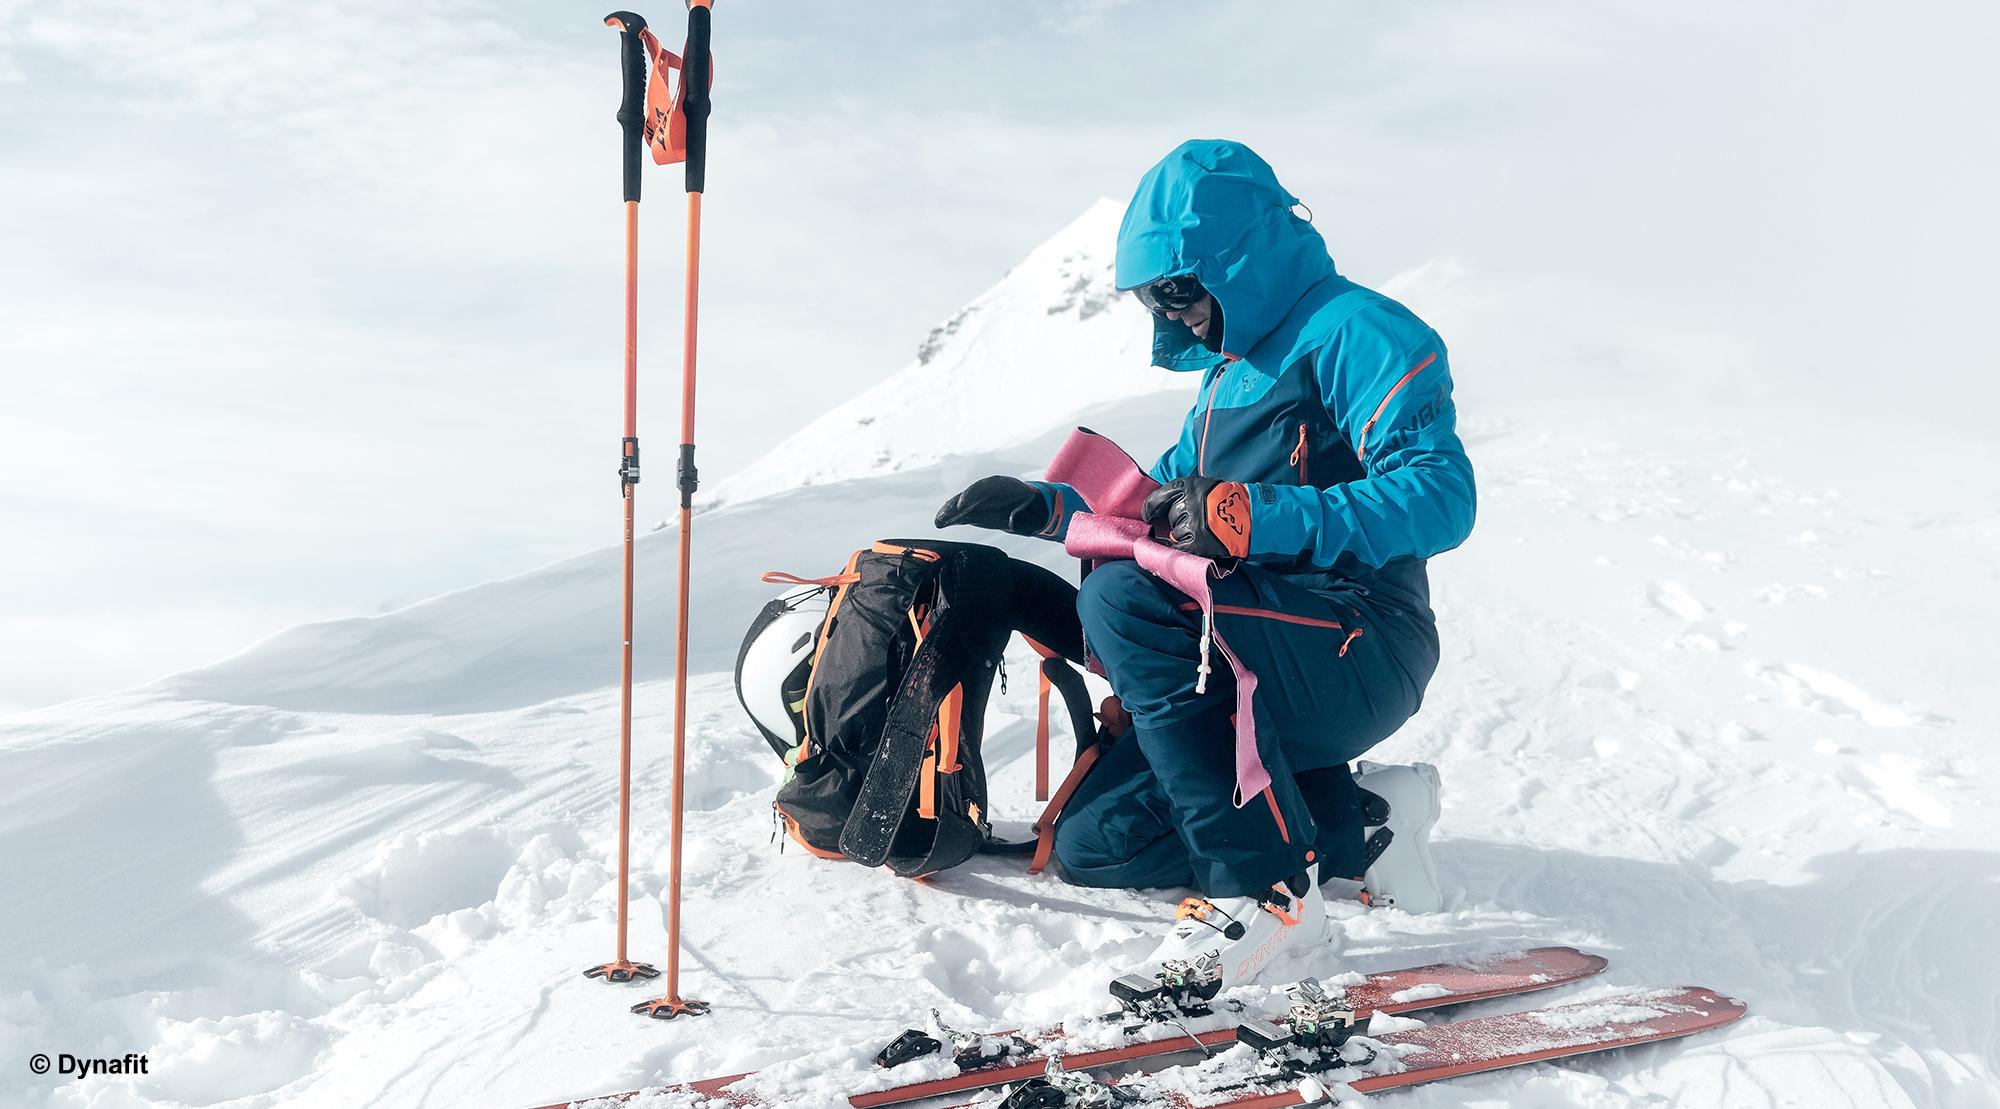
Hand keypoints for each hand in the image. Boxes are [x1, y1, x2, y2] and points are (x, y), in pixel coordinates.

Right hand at [935, 476, 1049, 534]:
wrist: (1025, 506)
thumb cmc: (1028, 507)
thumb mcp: (1029, 509)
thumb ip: (1021, 515)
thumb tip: (1014, 522)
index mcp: (1001, 486)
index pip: (983, 488)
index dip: (972, 495)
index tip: (963, 503)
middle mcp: (987, 491)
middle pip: (968, 496)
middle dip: (956, 505)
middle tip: (944, 515)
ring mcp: (979, 500)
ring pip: (961, 504)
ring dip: (949, 512)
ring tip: (939, 521)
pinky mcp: (973, 510)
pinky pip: (960, 512)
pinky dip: (950, 517)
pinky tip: (940, 522)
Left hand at [1142, 476, 1250, 559]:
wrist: (1250, 517)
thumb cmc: (1227, 501)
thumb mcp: (1201, 486)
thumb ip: (1179, 494)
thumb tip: (1153, 512)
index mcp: (1186, 487)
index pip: (1155, 500)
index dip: (1150, 510)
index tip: (1148, 516)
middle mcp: (1186, 504)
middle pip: (1169, 518)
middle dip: (1178, 521)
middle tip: (1199, 520)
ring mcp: (1190, 525)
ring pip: (1175, 535)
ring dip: (1185, 535)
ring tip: (1205, 531)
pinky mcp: (1196, 544)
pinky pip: (1179, 550)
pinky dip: (1184, 549)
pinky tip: (1196, 545)